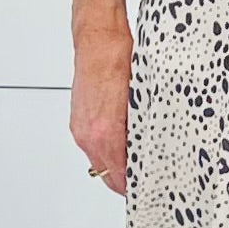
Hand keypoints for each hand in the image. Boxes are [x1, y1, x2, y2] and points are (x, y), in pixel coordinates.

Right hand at [70, 25, 133, 198]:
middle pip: (107, 173)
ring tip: (135, 156)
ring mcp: (80, 127)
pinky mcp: (77, 119)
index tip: (146, 188)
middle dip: (124, 178)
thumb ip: (140, 127)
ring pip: (98, 159)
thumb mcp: (139, 96)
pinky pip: (92, 144)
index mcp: (105, 131)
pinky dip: (105, 147)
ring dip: (114, 162)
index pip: (119, 175)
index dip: (133, 185)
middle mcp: (88, 134)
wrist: (97, 39)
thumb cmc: (117, 58)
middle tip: (144, 176)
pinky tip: (120, 137)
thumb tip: (151, 145)